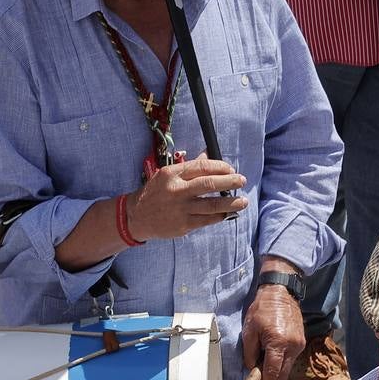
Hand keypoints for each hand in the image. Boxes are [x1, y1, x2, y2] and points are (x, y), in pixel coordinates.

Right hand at [128, 156, 246, 240]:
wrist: (136, 216)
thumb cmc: (156, 192)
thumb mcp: (167, 174)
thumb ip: (190, 167)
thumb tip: (208, 154)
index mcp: (172, 174)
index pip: (202, 166)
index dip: (220, 166)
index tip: (230, 168)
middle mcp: (177, 190)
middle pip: (209, 184)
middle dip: (230, 182)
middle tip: (241, 180)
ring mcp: (180, 209)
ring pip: (212, 205)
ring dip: (231, 203)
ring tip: (242, 201)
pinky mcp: (183, 225)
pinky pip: (208, 219)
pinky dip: (220, 216)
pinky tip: (228, 213)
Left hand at [242, 278, 304, 379]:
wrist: (282, 293)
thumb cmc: (262, 309)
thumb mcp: (249, 330)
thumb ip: (249, 353)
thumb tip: (251, 369)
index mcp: (278, 343)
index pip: (271, 373)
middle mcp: (292, 346)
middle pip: (281, 376)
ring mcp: (299, 345)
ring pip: (286, 370)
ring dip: (274, 379)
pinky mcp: (300, 343)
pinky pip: (289, 361)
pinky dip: (279, 368)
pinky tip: (270, 370)